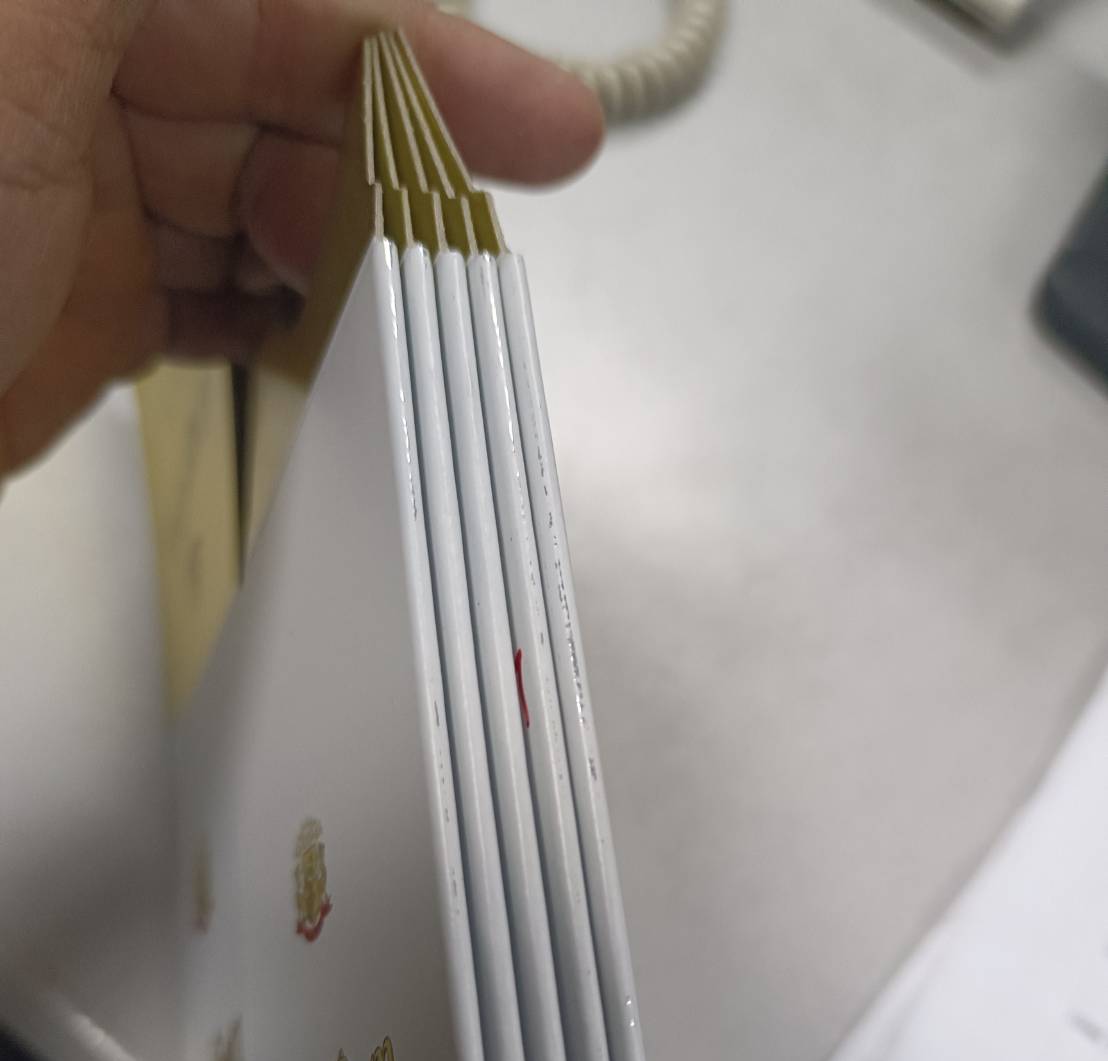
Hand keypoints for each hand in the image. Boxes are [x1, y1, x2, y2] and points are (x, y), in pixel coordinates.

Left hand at [0, 0, 602, 475]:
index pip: (291, 2)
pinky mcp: (84, 312)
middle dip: (396, 165)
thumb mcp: (14, 27)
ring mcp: (81, 200)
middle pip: (293, 96)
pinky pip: (225, 298)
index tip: (541, 126)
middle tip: (472, 248)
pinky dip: (291, 321)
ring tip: (423, 309)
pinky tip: (340, 347)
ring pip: (269, 203)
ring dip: (357, 254)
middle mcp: (74, 75)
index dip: (427, 51)